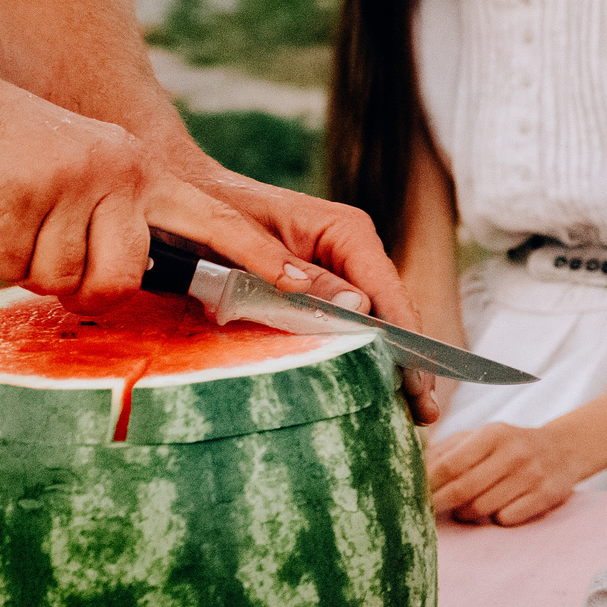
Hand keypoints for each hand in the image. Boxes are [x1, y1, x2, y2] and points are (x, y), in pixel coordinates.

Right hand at [0, 71, 321, 313]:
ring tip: (14, 218)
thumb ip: (123, 221)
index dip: (258, 257)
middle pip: (122, 281)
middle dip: (80, 287)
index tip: (305, 285)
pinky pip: (9, 265)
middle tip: (47, 251)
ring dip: (25, 265)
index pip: (216, 221)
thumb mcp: (88, 178)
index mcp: (146, 174)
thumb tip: (136, 286)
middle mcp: (121, 172)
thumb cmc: (16, 158)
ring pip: (61, 280)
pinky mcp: (21, 189)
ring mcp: (73, 179)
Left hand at [184, 167, 437, 423]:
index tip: (416, 381)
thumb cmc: (210, 209)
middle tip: (425, 412)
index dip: (407, 340)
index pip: (390, 292)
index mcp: (347, 231)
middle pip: (394, 312)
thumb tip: (359, 307)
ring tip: (413, 411)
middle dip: (411, 362)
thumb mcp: (248, 242)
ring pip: (378, 323)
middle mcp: (353, 250)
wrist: (181, 193)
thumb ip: (298, 274)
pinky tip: (377, 386)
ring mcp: (340, 270)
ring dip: (392, 365)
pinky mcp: (322, 288)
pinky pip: (351, 324)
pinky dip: (365, 355)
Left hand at [428, 423, 587, 525]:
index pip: (449, 465)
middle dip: (440, 505)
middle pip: (464, 490)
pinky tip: (498, 508)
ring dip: (467, 514)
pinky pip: (506, 519)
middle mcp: (515, 452)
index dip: (428, 485)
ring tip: (466, 508)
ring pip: (483, 509)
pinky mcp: (548, 496)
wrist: (563, 450)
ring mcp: (533, 475)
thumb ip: (446, 450)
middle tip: (428, 512)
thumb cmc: (509, 446)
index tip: (413, 496)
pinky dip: (496, 519)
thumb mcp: (480, 437)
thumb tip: (412, 471)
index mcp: (494, 433)